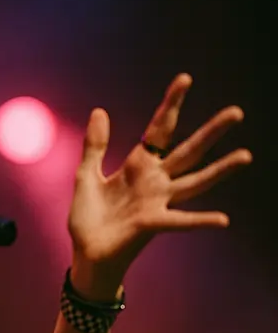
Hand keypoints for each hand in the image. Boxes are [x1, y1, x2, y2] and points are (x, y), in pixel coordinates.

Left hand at [68, 73, 251, 295]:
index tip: (186, 78)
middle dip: (211, 132)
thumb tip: (100, 110)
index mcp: (138, 167)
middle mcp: (155, 182)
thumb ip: (95, 146)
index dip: (171, 105)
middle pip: (188, 151)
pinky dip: (200, 221)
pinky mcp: (151, 224)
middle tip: (237, 112)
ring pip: (195, 183)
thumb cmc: (89, 218)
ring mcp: (156, 203)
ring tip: (246, 156)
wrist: (86, 254)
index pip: (159, 130)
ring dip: (220, 171)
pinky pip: (179, 221)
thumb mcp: (86, 176)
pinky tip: (223, 219)